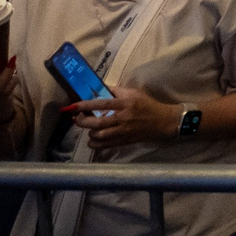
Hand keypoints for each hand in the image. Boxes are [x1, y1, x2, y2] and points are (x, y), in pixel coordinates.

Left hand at [64, 85, 183, 147]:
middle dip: (83, 121)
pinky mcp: (123, 141)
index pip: (102, 104)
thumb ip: (117, 91)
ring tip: (89, 127)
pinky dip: (94, 143)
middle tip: (77, 118)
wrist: (162, 122)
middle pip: (97, 122)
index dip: (86, 105)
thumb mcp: (134, 93)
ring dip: (89, 132)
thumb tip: (99, 90)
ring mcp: (122, 132)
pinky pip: (104, 145)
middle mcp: (122, 118)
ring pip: (99, 135)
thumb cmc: (147, 104)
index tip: (74, 105)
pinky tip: (93, 139)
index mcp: (125, 103)